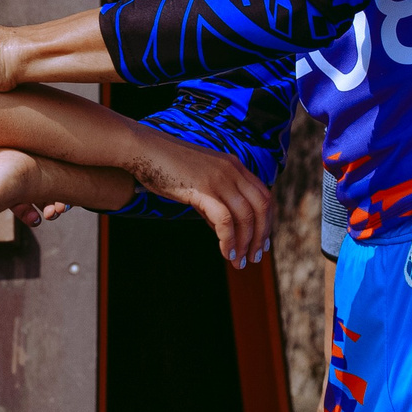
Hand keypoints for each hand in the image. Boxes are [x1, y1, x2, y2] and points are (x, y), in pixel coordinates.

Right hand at [130, 132, 272, 268]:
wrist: (143, 149)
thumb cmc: (166, 165)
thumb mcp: (198, 180)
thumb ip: (213, 201)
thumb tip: (222, 228)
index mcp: (234, 166)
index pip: (264, 196)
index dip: (267, 221)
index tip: (262, 242)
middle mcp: (232, 170)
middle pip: (261, 207)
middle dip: (261, 236)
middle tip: (254, 258)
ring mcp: (219, 178)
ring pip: (246, 216)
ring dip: (246, 243)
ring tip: (239, 262)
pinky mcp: (203, 189)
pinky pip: (225, 220)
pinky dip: (229, 240)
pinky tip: (226, 253)